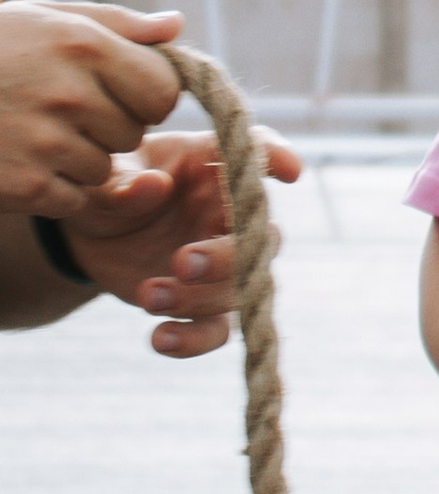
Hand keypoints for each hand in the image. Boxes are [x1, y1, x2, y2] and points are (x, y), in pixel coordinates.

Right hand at [0, 2, 187, 213]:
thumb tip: (177, 27)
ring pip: (104, 168)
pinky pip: (73, 199)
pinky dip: (52, 190)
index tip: (118, 91)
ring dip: (78, 159)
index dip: (146, 95)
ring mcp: (46, 143)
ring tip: (31, 131)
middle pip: (134, 133)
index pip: (164, 89)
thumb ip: (117, 25)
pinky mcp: (23, 186)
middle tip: (59, 110)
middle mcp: (70, 93)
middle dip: (107, 126)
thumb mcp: (46, 19)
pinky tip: (18, 159)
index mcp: (84, 45)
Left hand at [56, 127, 305, 355]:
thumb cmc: (110, 188)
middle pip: (261, 235)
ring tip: (148, 295)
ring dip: (199, 298)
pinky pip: (217, 330)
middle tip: (183, 263)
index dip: (277, 159)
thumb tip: (154, 186)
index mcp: (210, 166)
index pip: (255, 152)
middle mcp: (228, 213)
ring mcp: (222, 261)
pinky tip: (159, 339)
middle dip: (229, 255)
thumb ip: (123, 182)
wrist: (92, 234)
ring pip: (242, 287)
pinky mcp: (204, 303)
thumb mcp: (102, 179)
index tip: (290, 171)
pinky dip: (194, 340)